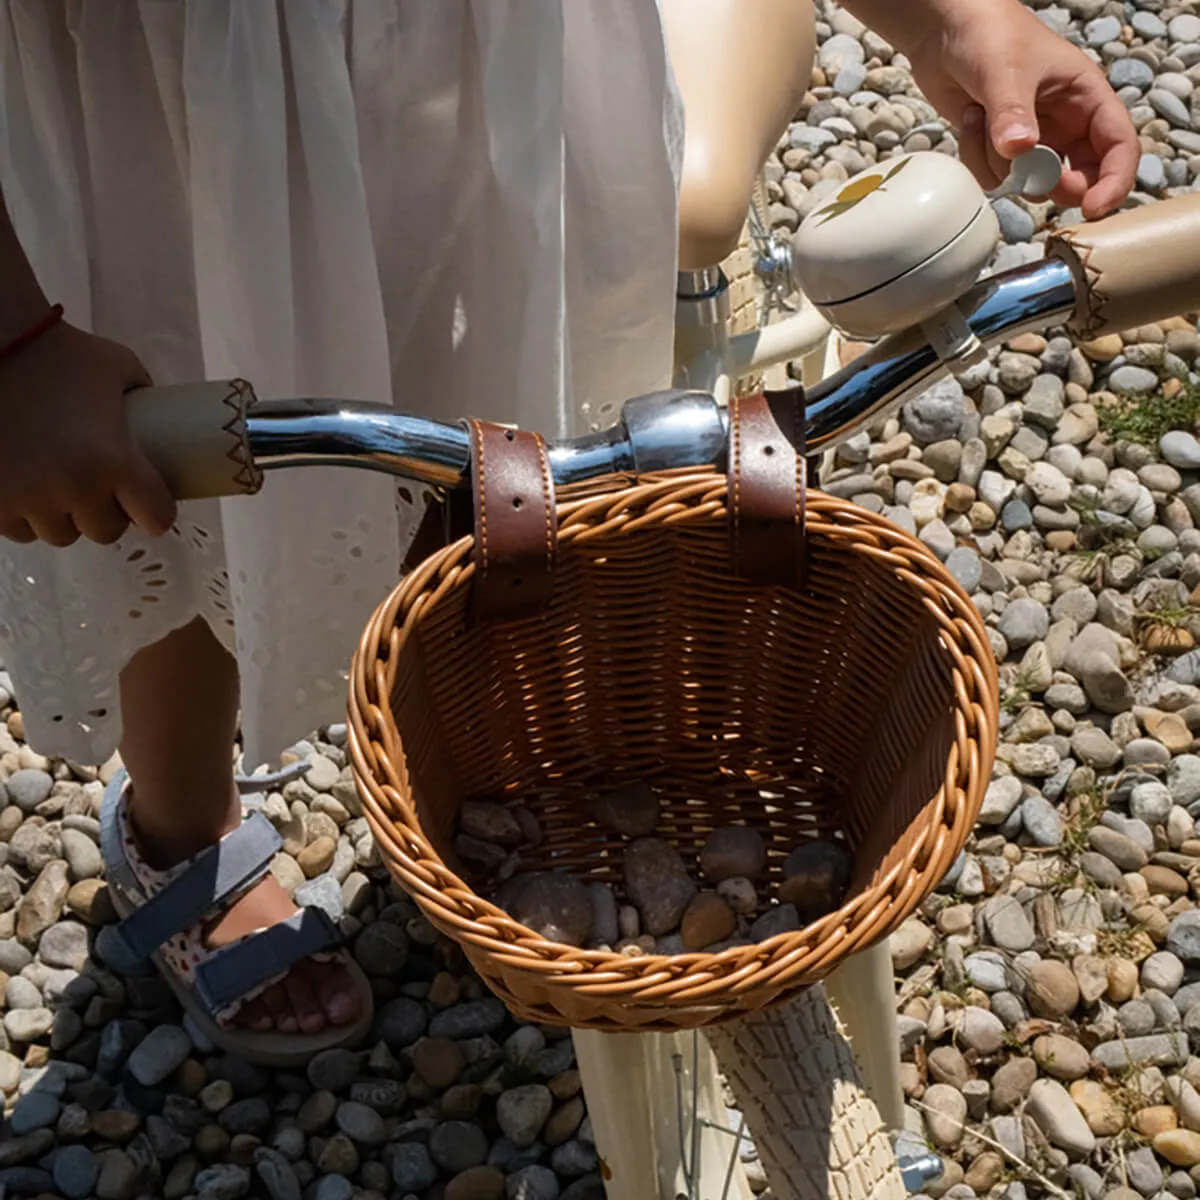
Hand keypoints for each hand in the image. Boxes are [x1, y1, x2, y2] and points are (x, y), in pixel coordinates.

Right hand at [0, 322, 175, 545]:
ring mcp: (27, 498)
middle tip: (98, 487)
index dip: (156, 512)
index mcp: (115, 461)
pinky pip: (17, 529)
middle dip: (106, 513)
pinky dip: (24, 515)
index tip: (149, 503)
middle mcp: (74, 488)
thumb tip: (161, 419)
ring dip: (64, 517)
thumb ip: (145, 398)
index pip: (156, 518)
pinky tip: (26, 490)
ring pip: (60, 534)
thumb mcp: (120, 368)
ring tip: (58, 486)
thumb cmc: (59, 353)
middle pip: (106, 531)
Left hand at [905, 0, 1137, 218]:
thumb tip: (1019, 151)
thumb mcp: (1004, 71)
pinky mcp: (1000, 148)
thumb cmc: (989, 34)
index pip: (1119, 146)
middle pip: (1079, 177)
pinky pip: (995, 177)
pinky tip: (969, 121)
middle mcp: (1064, 122)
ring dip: (1001, 165)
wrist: (944, 29)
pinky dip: (977, 160)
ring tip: (983, 119)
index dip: (1113, 181)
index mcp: (1085, 97)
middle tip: (1028, 177)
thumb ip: (1012, 113)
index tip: (1093, 208)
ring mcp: (1032, 138)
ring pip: (1029, 183)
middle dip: (1052, 185)